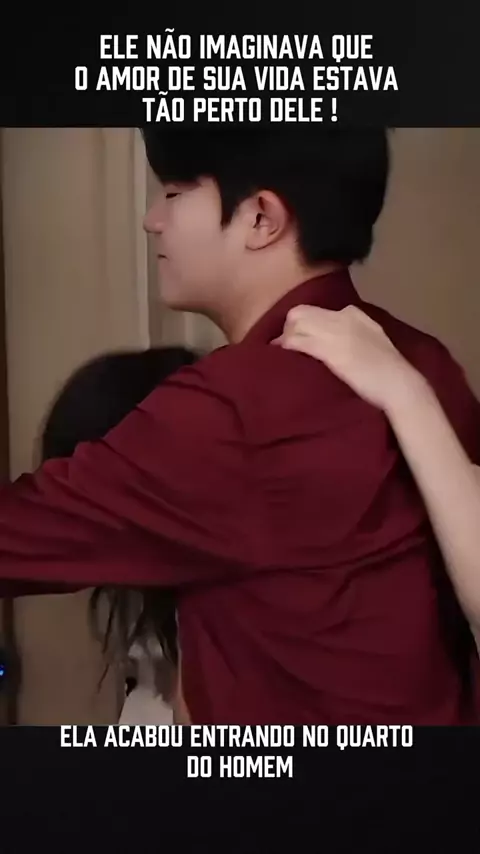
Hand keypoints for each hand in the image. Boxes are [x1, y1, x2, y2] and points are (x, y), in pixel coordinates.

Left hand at [274, 304, 423, 411]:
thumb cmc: (387, 371)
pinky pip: (297, 341)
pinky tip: (283, 355)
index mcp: (353, 313)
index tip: (299, 338)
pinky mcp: (328, 349)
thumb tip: (334, 342)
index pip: (316, 310)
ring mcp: (334, 331)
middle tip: (286, 348)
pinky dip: (287, 346)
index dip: (303, 325)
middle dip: (289, 329)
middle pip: (300, 313)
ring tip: (282, 354)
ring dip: (285, 338)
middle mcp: (342, 316)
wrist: (398, 384)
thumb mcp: (371, 342)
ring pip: (295, 324)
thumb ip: (353, 336)